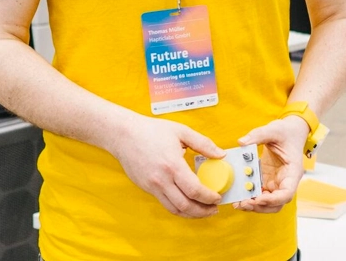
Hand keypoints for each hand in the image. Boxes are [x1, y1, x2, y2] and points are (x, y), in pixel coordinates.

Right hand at [107, 115, 224, 217]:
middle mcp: (161, 180)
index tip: (217, 197)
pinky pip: (165, 204)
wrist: (124, 135)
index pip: (194, 190)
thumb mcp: (182, 131)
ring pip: (174, 209)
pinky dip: (178, 208)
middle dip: (203, 211)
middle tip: (214, 209)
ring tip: (203, 211)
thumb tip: (221, 154)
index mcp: (173, 165)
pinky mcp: (146, 188)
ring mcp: (152, 186)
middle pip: (185, 205)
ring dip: (191, 214)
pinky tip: (187, 204)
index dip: (209, 197)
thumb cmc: (151, 131)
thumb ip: (204, 143)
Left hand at [234, 116, 310, 212]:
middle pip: (277, 204)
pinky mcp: (268, 181)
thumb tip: (241, 142)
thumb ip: (258, 135)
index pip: (287, 193)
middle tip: (243, 203)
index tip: (257, 199)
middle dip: (260, 206)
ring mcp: (277, 183)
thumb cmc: (287, 132)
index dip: (272, 200)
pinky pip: (260, 195)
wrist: (291, 131)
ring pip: (268, 203)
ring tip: (238, 203)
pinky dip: (251, 198)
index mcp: (292, 172)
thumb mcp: (274, 129)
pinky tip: (239, 196)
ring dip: (254, 206)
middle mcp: (286, 181)